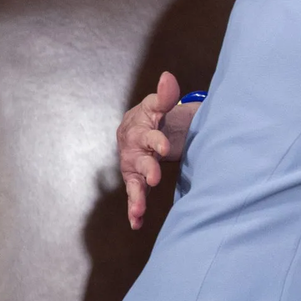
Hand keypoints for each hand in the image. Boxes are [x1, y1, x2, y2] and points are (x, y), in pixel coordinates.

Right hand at [118, 71, 188, 229]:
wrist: (137, 128)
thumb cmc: (151, 116)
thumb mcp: (157, 105)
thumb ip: (164, 96)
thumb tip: (168, 77)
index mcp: (139, 130)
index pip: (148, 135)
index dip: (156, 140)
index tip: (164, 146)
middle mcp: (133, 150)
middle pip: (140, 161)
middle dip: (147, 169)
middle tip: (154, 177)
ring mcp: (133, 166)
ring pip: (134, 182)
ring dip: (136, 196)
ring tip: (139, 210)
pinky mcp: (134, 179)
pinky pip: (133, 195)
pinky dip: (134, 209)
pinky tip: (136, 223)